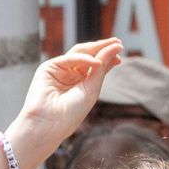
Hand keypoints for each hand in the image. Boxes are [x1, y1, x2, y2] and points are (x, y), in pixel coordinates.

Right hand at [8, 38, 125, 159]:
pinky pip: (69, 58)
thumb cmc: (70, 114)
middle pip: (89, 56)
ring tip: (111, 45)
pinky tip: (96, 62)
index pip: (96, 66)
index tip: (120, 57)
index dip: (108, 59)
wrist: (48, 125)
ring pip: (79, 53)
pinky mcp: (48, 68)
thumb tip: (115, 47)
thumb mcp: (92, 90)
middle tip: (118, 43)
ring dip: (95, 47)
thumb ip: (102, 68)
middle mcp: (70, 76)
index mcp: (80, 84)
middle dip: (103, 48)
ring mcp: (59, 71)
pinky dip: (83, 58)